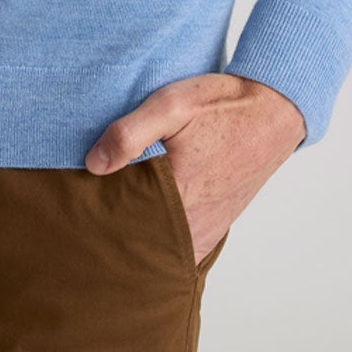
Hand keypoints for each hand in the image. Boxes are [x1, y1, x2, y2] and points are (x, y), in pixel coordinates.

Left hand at [84, 75, 305, 262]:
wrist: (273, 112)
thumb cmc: (222, 106)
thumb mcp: (171, 105)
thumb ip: (130, 134)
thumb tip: (93, 164)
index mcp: (177, 197)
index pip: (121, 221)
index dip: (97, 212)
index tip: (78, 202)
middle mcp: (193, 224)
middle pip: (137, 240)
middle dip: (112, 229)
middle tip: (87, 213)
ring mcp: (206, 230)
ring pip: (158, 246)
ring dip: (136, 235)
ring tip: (110, 215)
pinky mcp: (215, 228)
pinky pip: (180, 245)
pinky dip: (159, 238)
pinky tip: (141, 220)